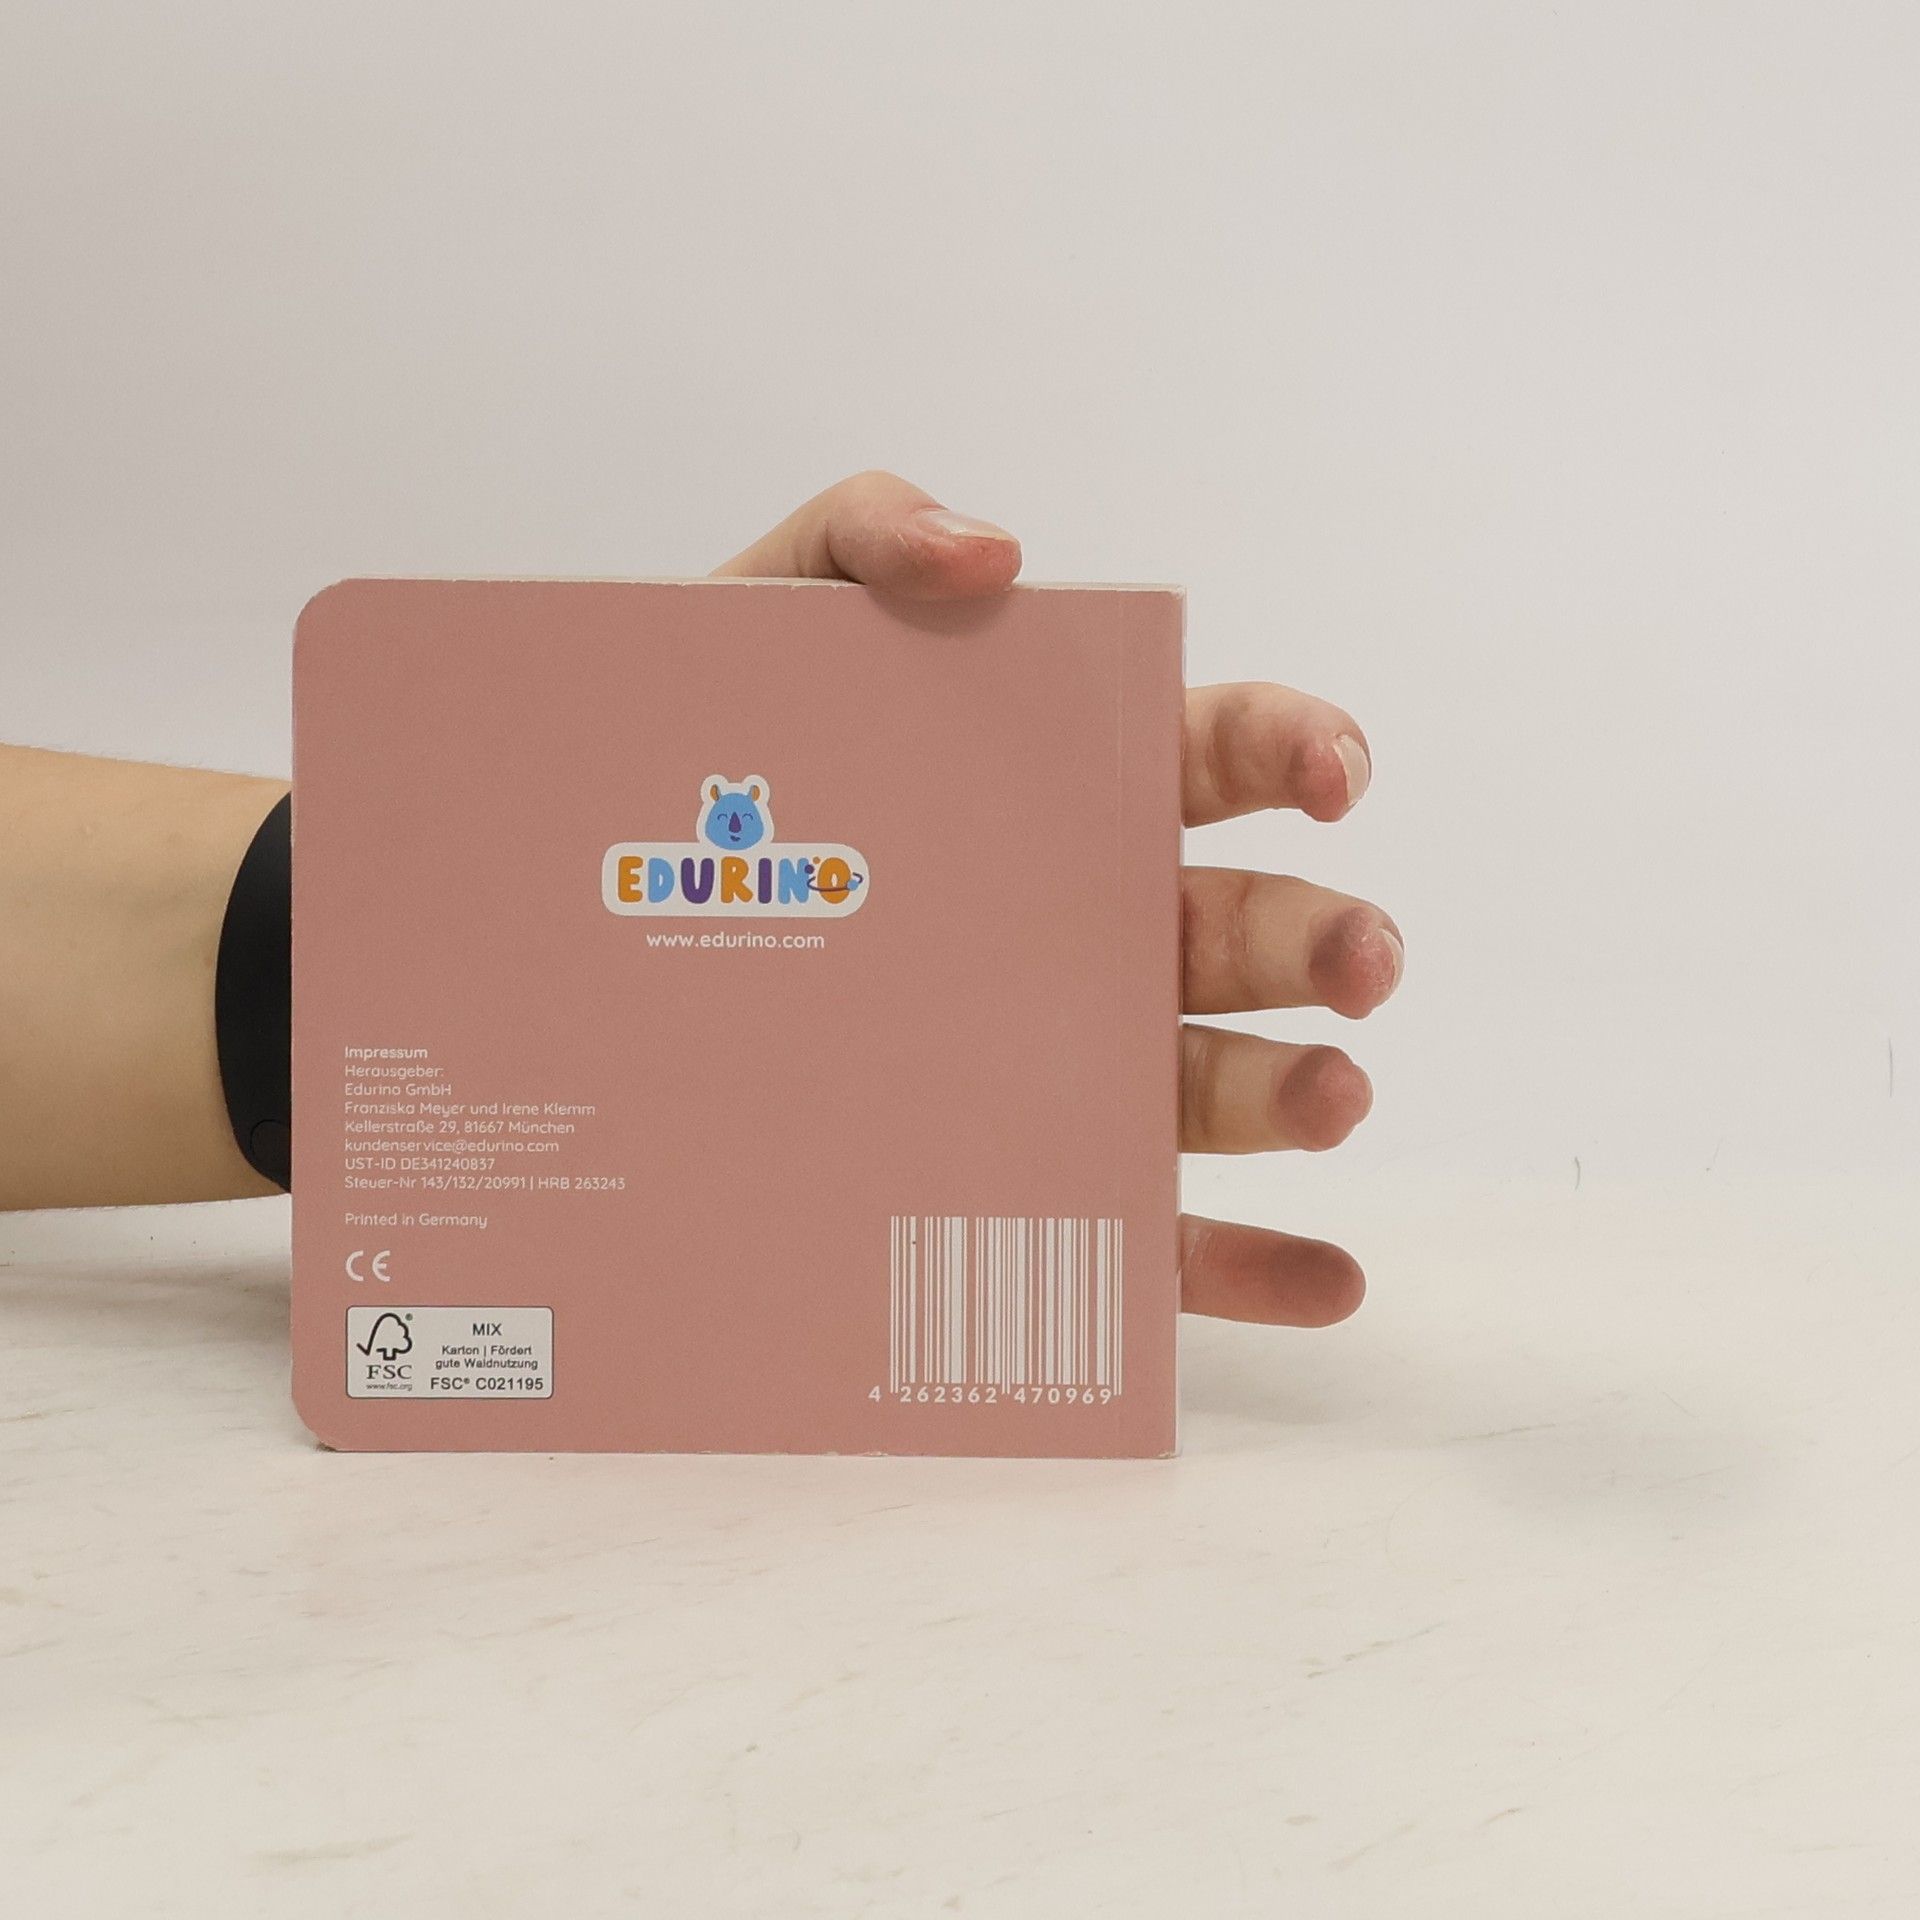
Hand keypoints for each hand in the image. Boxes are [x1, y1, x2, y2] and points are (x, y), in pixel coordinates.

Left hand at [716, 473, 1400, 1327]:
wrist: (559, 924)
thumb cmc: (681, 767)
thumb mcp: (751, 620)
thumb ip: (864, 537)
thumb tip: (996, 553)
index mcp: (1051, 791)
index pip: (1211, 756)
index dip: (1295, 749)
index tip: (1333, 775)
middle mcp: (1082, 933)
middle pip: (1237, 928)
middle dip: (1320, 939)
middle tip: (1358, 961)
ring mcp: (1061, 1068)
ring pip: (1209, 1085)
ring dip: (1295, 1094)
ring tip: (1332, 1099)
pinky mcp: (1022, 1191)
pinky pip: (1145, 1241)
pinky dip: (1245, 1266)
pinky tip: (1323, 1278)